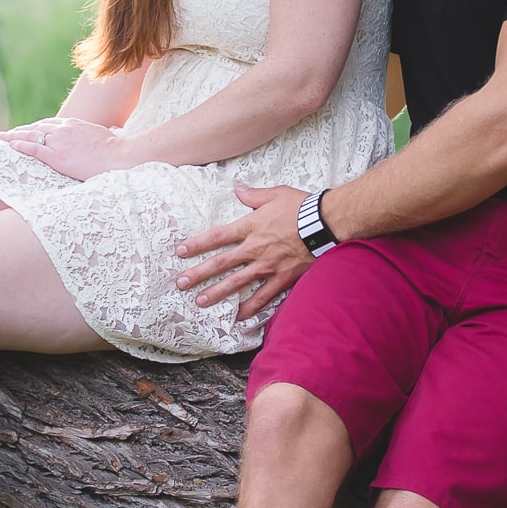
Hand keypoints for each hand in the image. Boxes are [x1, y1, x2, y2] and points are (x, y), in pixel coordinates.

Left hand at [0, 116, 136, 180]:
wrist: (119, 157)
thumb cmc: (115, 149)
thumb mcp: (103, 135)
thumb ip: (93, 135)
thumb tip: (104, 133)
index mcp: (74, 124)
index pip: (49, 124)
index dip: (35, 127)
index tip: (27, 130)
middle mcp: (63, 129)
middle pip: (37, 127)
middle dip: (21, 130)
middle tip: (8, 133)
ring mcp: (59, 142)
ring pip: (31, 135)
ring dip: (15, 136)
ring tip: (3, 138)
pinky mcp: (57, 156)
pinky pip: (34, 148)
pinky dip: (20, 145)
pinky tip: (10, 145)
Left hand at [176, 184, 311, 317]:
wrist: (326, 223)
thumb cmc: (302, 207)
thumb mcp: (276, 194)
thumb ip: (253, 195)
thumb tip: (238, 190)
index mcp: (251, 226)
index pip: (217, 237)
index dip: (197, 244)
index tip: (180, 251)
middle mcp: (255, 248)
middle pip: (221, 263)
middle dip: (199, 273)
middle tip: (181, 283)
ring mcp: (268, 266)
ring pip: (237, 282)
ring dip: (217, 293)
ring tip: (200, 302)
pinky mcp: (282, 278)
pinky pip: (263, 297)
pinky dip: (250, 308)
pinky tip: (238, 317)